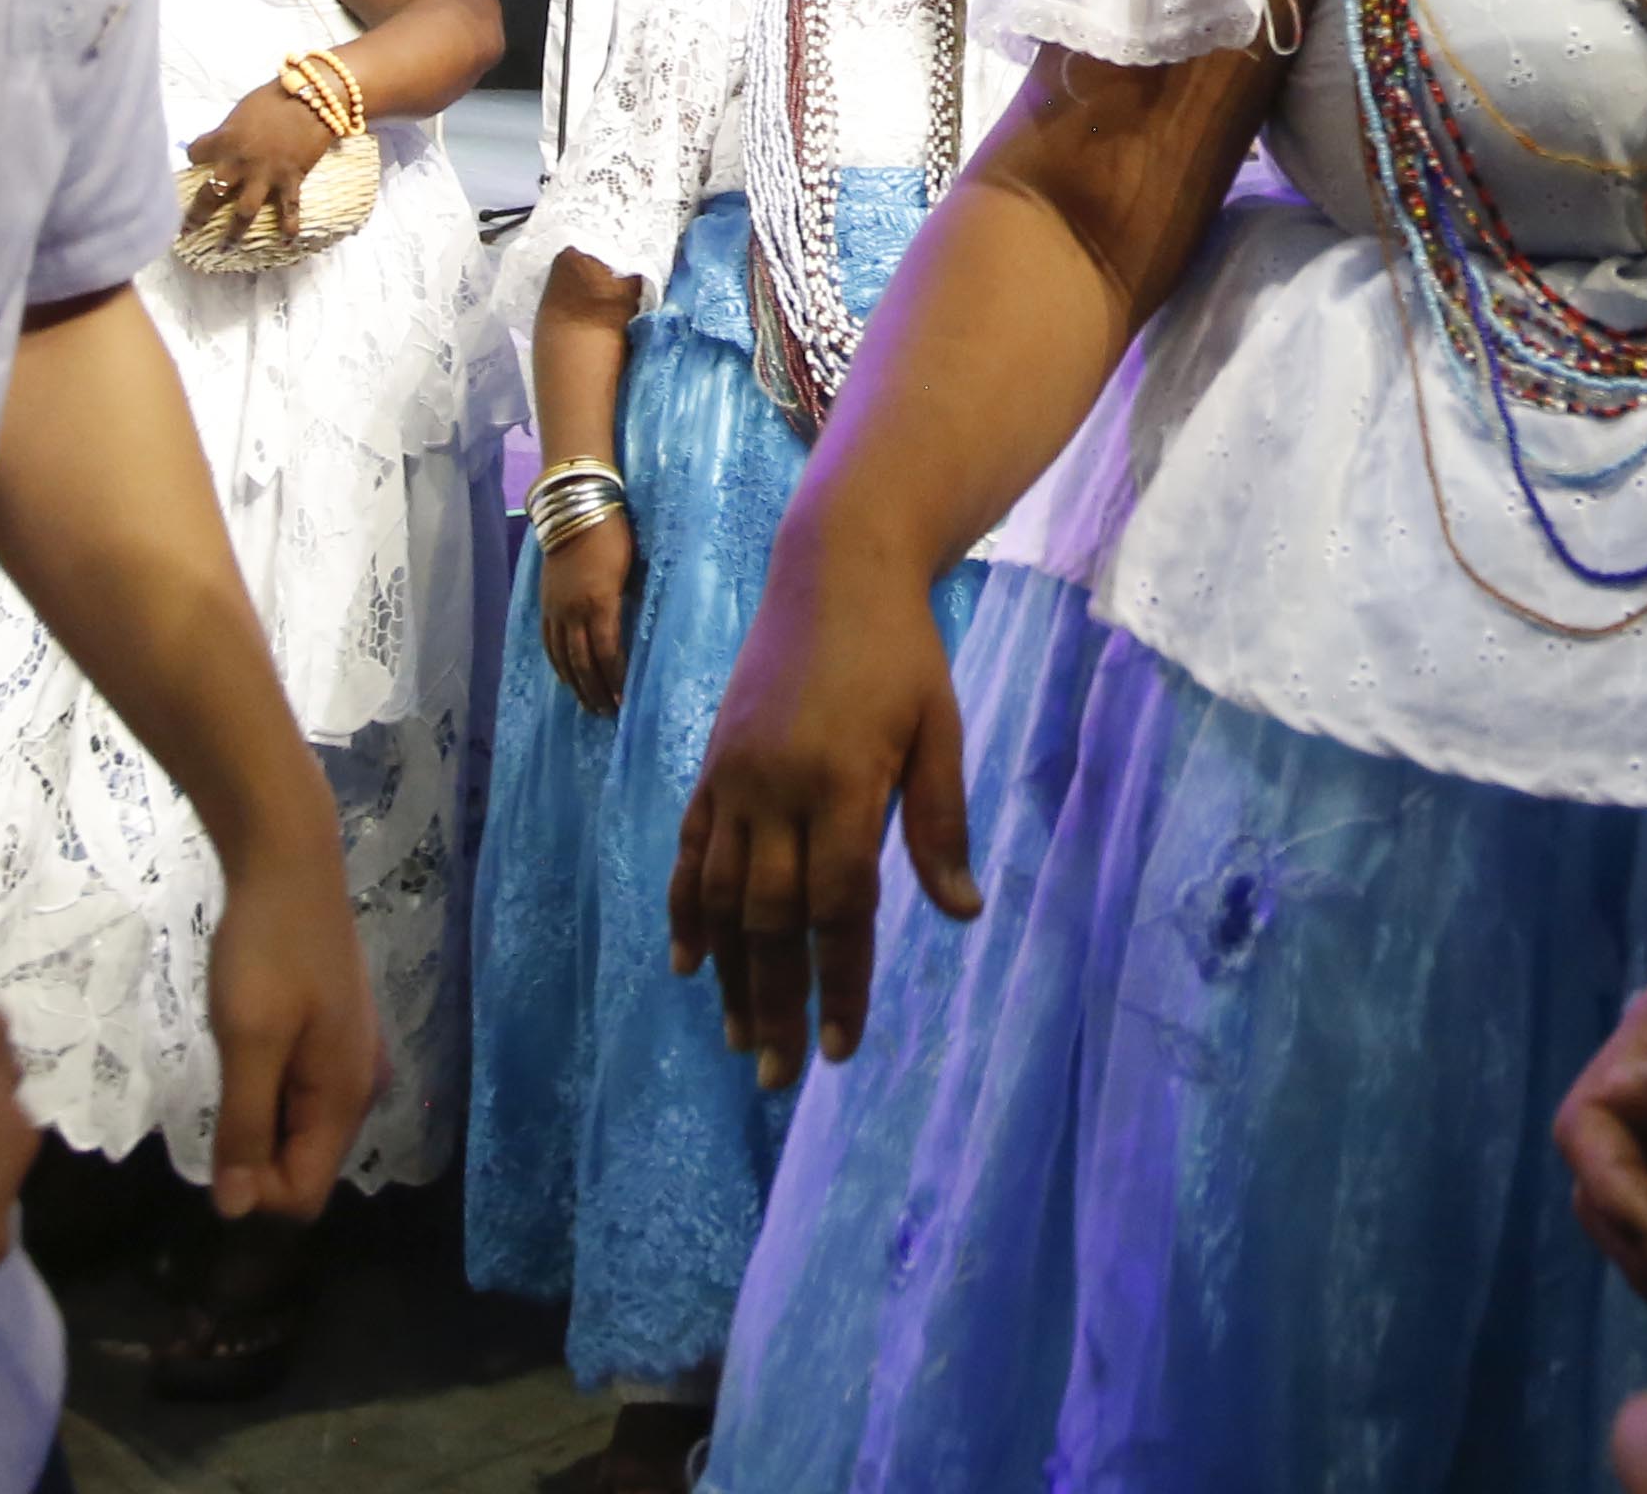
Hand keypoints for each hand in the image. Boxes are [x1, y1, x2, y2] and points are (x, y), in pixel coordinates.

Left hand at [180, 80, 343, 246]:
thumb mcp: (242, 110)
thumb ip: (229, 130)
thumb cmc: (275, 97)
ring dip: (233, 234)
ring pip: (244, 212)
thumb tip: (223, 141)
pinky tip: (286, 243)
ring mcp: (265, 175)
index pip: (195, 153)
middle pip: (210, 194)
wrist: (312, 97)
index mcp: (224, 139)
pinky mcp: (290, 180)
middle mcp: (239, 163)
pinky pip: (289, 210)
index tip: (195, 159)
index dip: (194, 156)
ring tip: (225, 248)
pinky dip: (289, 228)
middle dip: (196, 215)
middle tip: (186, 231)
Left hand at [200, 803, 379, 1225]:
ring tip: (232, 1061)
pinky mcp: (334, 1032)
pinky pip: (299, 1091)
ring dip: (256, 1116)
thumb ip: (244, 1127)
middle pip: (304, 1164)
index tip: (214, 1141)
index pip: (305, 1194)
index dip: (254, 1190)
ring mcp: (351, 1057)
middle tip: (218, 1093)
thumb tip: (236, 1212)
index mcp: (346, 1097)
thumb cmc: (269, 951)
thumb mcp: (249, 1042)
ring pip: (298, 1127)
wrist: (290, 861)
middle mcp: (360, 1087)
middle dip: (254, 1154)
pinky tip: (247, 1042)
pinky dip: (266, 1087)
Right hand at [541, 504, 640, 713]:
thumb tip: (638, 629)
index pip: (607, 653)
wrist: (574, 509)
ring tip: (588, 704)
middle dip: (595, 690)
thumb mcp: (632, 568)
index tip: (624, 699)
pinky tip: (565, 677)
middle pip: (582, 662)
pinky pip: (548, 642)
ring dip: (576, 684)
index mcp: (599, 604)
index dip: (615, 679)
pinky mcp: (545, 603)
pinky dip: (557, 664)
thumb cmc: (613, 535)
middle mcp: (573, 612)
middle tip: (607, 712)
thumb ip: (631, 601)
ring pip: (562, 657)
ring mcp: (555, 609)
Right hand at [665, 524, 970, 1079]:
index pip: (838, 907)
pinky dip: (685, 911)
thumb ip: (940, 823)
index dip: (839, 982)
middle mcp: (776, 789)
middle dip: (777, 1003)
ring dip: (728, 975)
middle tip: (780, 1076)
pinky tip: (689, 963)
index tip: (841, 1047)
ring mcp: (734, 778)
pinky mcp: (711, 766)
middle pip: (768, 919)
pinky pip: (689, 851)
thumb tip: (961, 914)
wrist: (832, 569)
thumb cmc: (903, 652)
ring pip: (719, 897)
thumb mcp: (939, 728)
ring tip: (739, 1039)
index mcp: (843, 784)